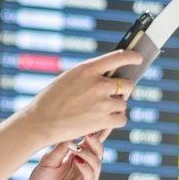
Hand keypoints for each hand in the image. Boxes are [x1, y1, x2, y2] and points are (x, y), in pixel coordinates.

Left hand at [10, 128, 111, 179]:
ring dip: (90, 153)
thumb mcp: (48, 160)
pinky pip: (90, 177)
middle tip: (88, 133)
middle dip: (96, 140)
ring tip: (79, 147)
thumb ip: (61, 148)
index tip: (99, 118)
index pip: (90, 142)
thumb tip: (72, 133)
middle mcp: (84, 166)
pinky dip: (86, 167)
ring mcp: (85, 178)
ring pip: (97, 163)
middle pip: (98, 150)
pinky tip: (77, 161)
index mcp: (77, 156)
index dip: (97, 132)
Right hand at [19, 50, 138, 146]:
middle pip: (128, 84)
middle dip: (125, 90)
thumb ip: (90, 75)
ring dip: (115, 108)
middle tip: (115, 95)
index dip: (132, 57)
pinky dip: (115, 121)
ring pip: (123, 103)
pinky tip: (102, 121)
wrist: (40, 121)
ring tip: (98, 112)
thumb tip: (111, 78)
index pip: (119, 57)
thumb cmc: (51, 99)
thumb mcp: (69, 78)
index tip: (138, 58)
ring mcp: (102, 102)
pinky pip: (122, 118)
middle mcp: (98, 83)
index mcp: (88, 69)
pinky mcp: (104, 120)